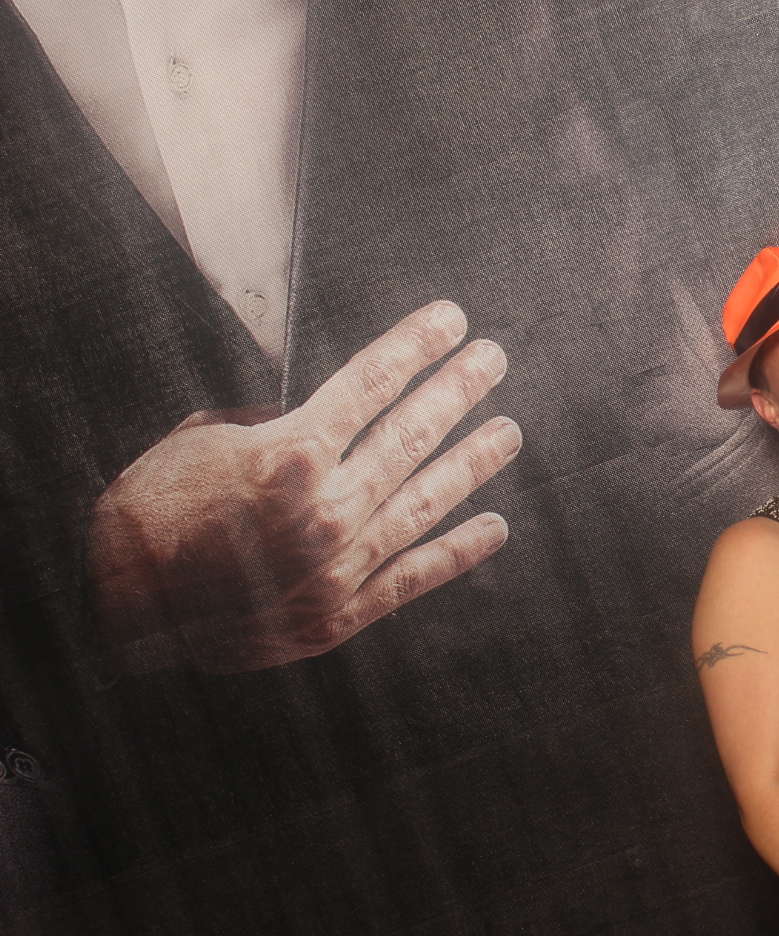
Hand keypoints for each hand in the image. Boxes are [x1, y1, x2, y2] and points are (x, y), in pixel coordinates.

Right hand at [88, 301, 520, 674]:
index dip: (416, 346)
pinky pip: (415, 576)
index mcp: (287, 455)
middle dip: (457, 390)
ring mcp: (338, 565)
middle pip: (411, 434)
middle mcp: (324, 508)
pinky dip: (459, 551)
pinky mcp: (340, 614)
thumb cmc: (147, 518)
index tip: (450, 321)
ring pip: (426, 501)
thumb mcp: (199, 443)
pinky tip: (494, 527)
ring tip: (508, 432)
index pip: (371, 385)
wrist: (114, 610)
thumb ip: (269, 425)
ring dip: (473, 462)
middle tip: (493, 360)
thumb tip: (310, 413)